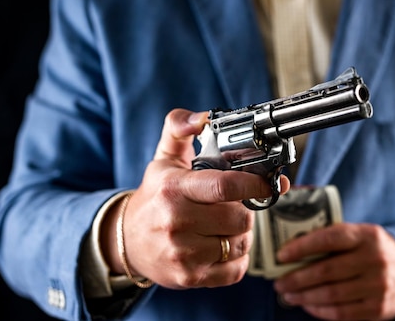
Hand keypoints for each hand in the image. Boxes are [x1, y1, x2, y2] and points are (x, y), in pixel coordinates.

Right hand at [101, 108, 289, 288]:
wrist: (127, 240)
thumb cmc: (154, 197)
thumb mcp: (164, 158)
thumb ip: (181, 128)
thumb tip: (203, 117)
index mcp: (174, 189)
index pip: (225, 186)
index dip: (255, 184)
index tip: (268, 183)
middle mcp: (177, 222)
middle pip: (240, 217)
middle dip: (246, 209)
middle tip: (236, 205)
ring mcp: (183, 254)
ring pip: (241, 243)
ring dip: (243, 234)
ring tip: (227, 225)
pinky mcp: (190, 277)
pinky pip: (235, 270)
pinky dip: (237, 258)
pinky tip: (222, 245)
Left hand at [273, 222, 394, 319]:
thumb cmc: (372, 250)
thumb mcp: (361, 235)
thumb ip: (334, 238)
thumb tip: (292, 247)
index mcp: (368, 235)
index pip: (329, 238)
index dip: (302, 247)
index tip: (281, 255)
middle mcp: (375, 259)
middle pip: (327, 270)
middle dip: (297, 277)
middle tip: (279, 281)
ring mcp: (378, 285)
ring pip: (331, 294)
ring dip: (304, 296)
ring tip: (288, 294)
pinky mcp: (378, 308)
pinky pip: (342, 313)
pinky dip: (320, 310)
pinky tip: (307, 304)